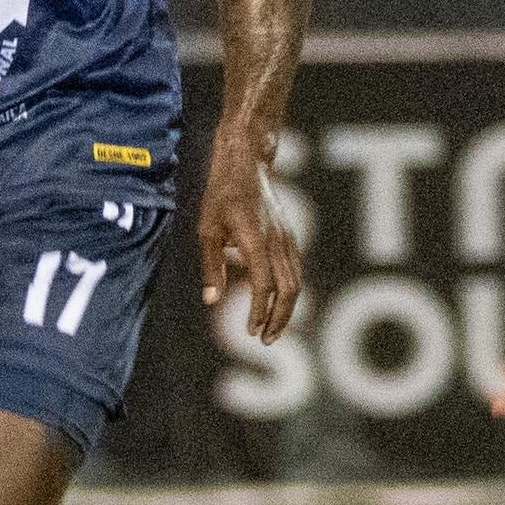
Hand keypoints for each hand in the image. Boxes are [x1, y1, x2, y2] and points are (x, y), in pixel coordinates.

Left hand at [195, 136, 303, 344]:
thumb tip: (211, 300)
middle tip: (265, 340)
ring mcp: (288, 240)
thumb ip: (211, 266)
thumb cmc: (221, 195)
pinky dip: (289, 293)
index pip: (264, 285)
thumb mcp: (207, 229)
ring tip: (272, 329)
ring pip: (297, 283)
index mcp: (256, 241)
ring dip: (286, 310)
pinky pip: (296, 272)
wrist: (247, 165)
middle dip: (279, 318)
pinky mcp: (290, 239)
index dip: (259, 312)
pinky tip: (277, 304)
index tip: (250, 332)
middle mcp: (278, 243)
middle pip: (289, 290)